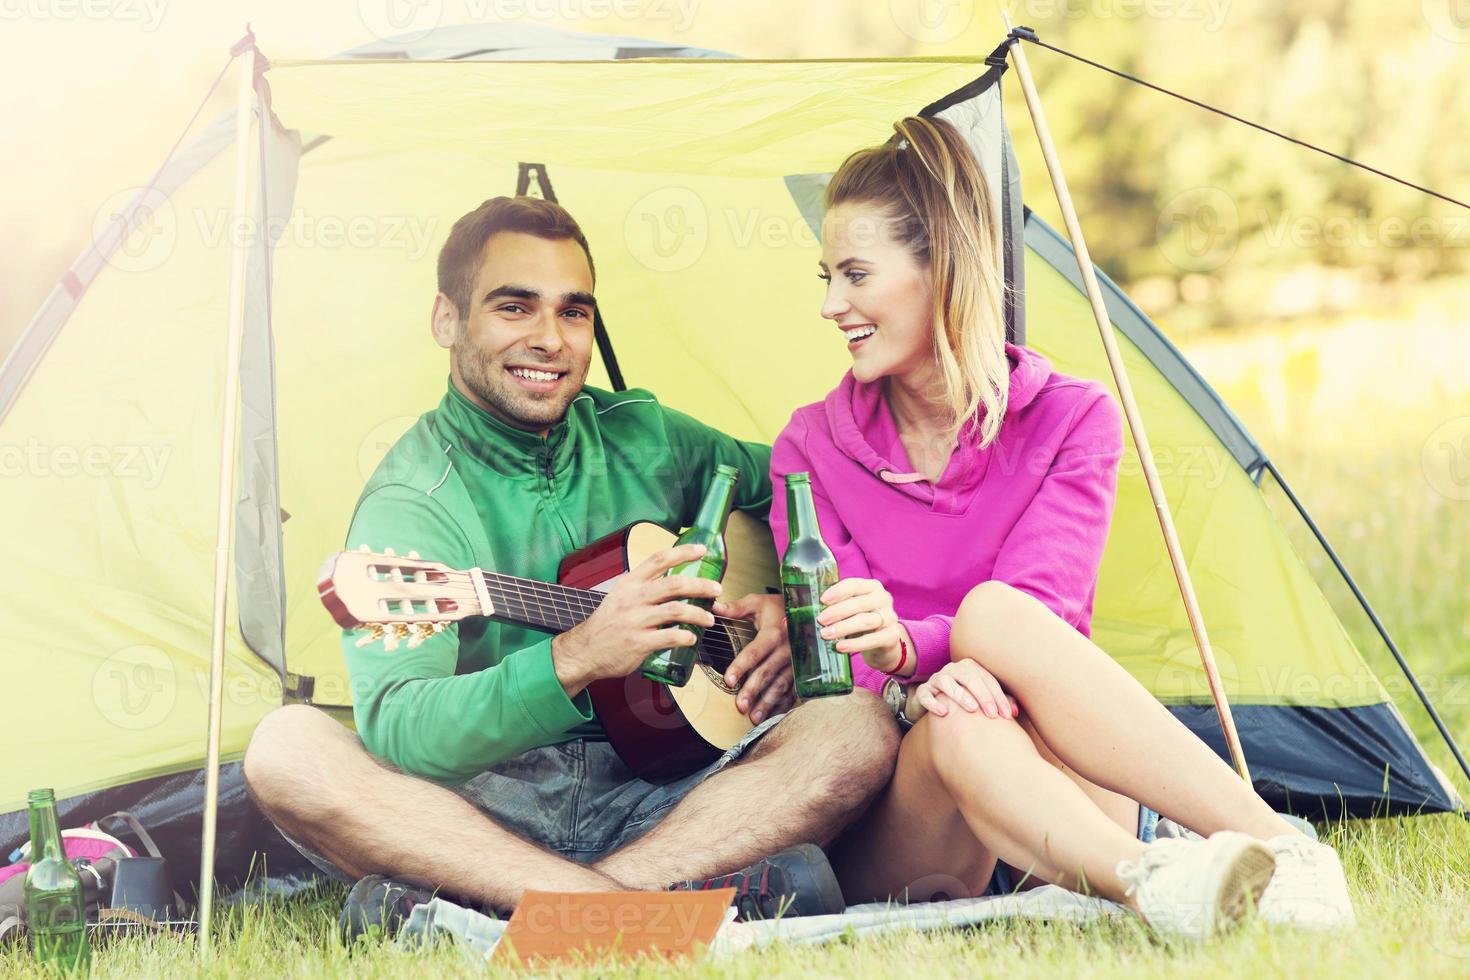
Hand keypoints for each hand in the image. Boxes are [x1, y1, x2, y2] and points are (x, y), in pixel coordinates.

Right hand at [552, 543, 721, 696]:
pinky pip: (670, 637)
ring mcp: (636, 621)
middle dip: (700, 585)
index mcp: (629, 584)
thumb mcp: (619, 597)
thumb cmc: (606, 624)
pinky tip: (691, 638)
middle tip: (717, 589)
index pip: (658, 560)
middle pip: (674, 584)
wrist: (585, 651)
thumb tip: (669, 581)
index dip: (682, 552)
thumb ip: (641, 588)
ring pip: (676, 611)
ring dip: (698, 614)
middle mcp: (633, 599)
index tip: (702, 550)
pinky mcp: (638, 643)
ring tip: (710, 619)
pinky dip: (686, 637)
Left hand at [713, 593, 792, 723]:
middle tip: (740, 706)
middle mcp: (786, 650)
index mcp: (773, 633)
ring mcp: (796, 663)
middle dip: (753, 691)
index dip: (740, 667)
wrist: (811, 611)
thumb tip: (714, 607)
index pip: (754, 652)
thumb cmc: (780, 607)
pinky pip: (793, 690)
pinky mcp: (801, 671)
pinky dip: (783, 704)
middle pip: (767, 673)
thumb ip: (736, 607)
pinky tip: (773, 715)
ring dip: (767, 702)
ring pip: (780, 685)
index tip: (728, 680)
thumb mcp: (759, 603)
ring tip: (754, 717)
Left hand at [816, 577, 907, 674]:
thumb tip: (801, 614)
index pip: (854, 585)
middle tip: (820, 620)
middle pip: (859, 603)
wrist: (883, 642)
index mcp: (872, 587)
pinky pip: (872, 639)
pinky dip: (855, 644)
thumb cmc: (860, 620)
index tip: (822, 600)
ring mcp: (890, 617)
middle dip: (837, 611)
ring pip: (866, 620)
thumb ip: (835, 606)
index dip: (838, 592)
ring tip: (826, 634)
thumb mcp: (850, 609)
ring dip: (843, 627)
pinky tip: (840, 647)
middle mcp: (883, 599)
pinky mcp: (892, 636)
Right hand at [912, 660, 1018, 720]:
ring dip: (960, 695)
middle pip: (969, 678)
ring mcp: (936, 679)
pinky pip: (925, 695)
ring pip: (947, 682)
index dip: (999, 697)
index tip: (1008, 716)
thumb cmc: (964, 701)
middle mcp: (952, 670)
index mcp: (970, 668)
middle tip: (993, 715)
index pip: (987, 679)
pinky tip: (943, 713)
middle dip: (983, 696)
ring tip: (971, 709)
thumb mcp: (981, 699)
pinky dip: (933, 703)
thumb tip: (1015, 712)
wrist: (935, 703)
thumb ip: (997, 702)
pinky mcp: (922, 692)